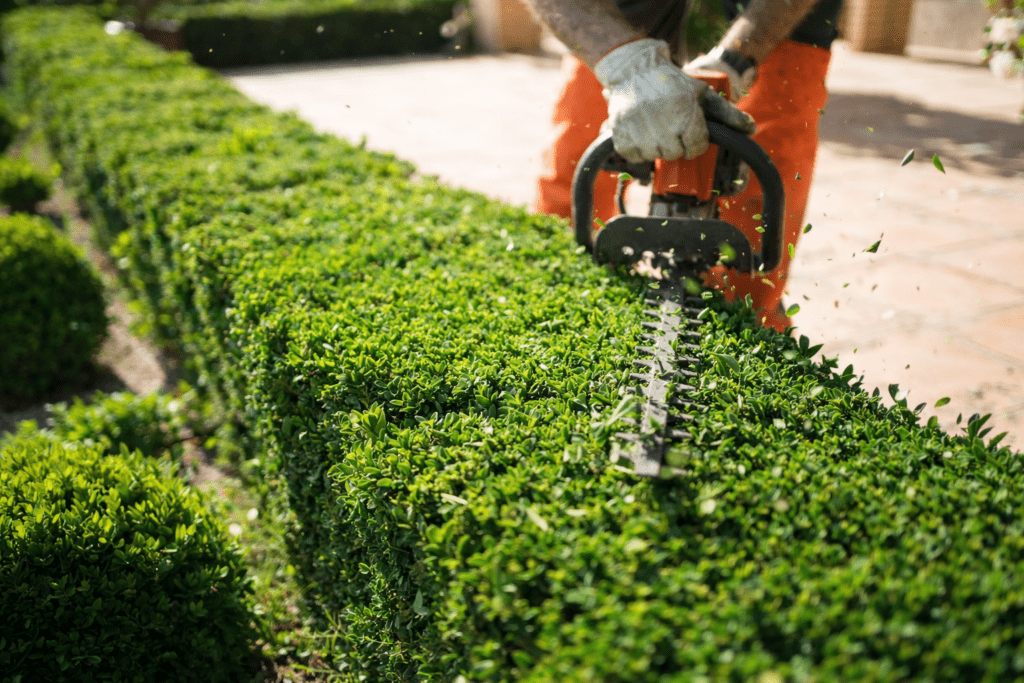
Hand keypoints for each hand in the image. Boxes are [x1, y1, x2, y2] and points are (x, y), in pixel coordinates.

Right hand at [595, 39, 754, 162]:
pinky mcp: (620, 132)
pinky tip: (642, 137)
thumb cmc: (673, 83)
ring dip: (657, 149)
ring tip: (657, 132)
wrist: (634, 69)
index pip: (696, 147)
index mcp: (684, 111)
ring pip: (654, 157)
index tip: (691, 136)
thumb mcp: (703, 93)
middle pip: (675, 154)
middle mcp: (662, 122)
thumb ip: (727, 113)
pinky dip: (638, 151)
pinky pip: (633, 156)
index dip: (696, 144)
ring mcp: (638, 128)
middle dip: (676, 146)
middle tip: (673, 131)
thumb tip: (750, 129)